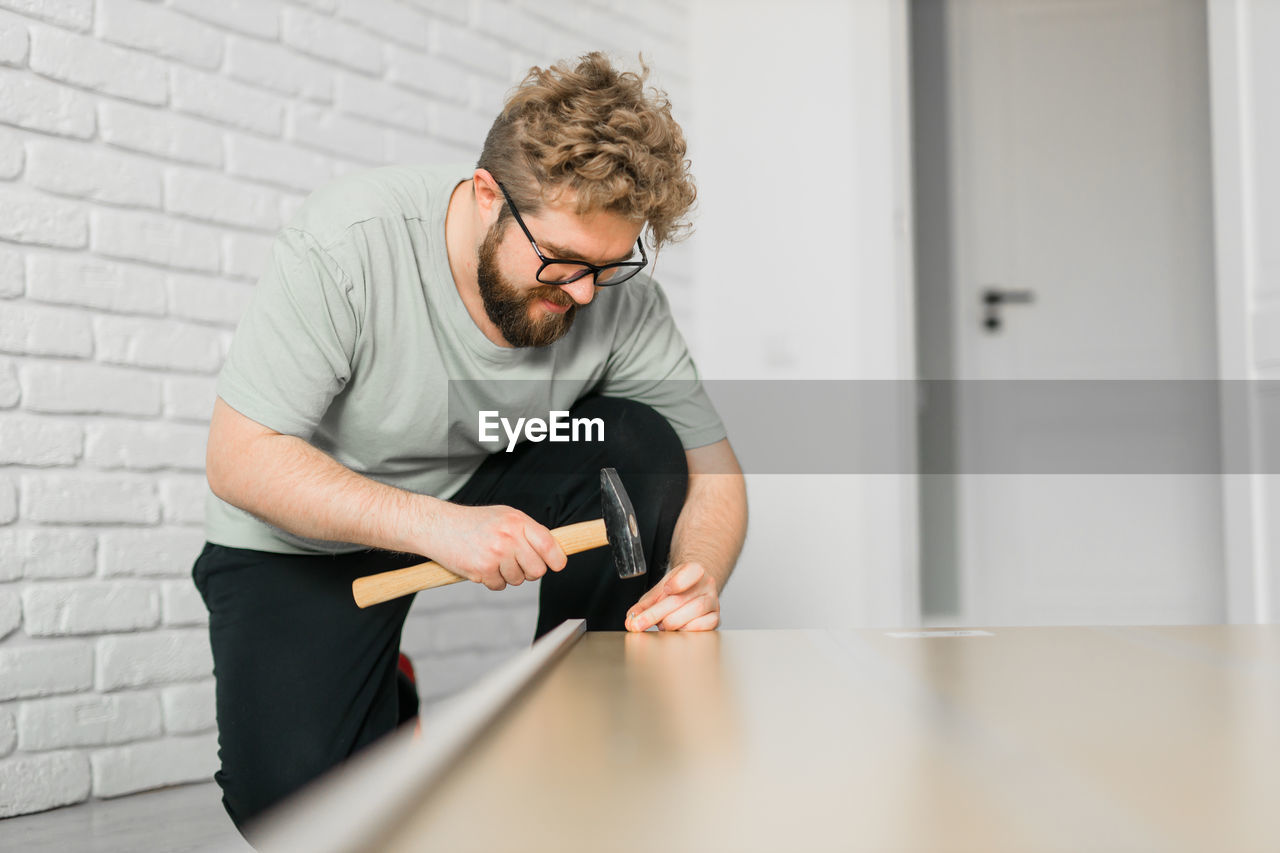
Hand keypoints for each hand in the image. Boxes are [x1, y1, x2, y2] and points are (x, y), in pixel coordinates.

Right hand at [426, 503, 566, 590]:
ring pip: (519, 580)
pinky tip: (482, 566)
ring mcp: (496, 554)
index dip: (557, 559)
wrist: (438, 526)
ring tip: (494, 559)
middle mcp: (509, 537)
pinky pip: (500, 586)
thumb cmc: (474, 522)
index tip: (557, 564)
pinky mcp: (482, 570)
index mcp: (518, 521)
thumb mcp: (505, 516)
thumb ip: (528, 531)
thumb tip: (553, 551)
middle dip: (530, 571)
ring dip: (509, 575)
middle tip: (517, 563)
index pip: (549, 545)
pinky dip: (493, 581)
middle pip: (538, 570)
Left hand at [625, 562, 719, 631]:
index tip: (666, 589)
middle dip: (656, 613)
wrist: (697, 589)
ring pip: (694, 611)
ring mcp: (713, 601)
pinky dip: (688, 629)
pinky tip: (678, 629)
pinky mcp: (716, 617)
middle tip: (639, 623)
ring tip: (661, 625)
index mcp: (694, 570)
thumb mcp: (661, 589)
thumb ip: (646, 604)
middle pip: (681, 598)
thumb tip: (631, 619)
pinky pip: (704, 625)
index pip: (690, 572)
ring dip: (672, 621)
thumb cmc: (678, 588)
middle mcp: (707, 584)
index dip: (678, 582)